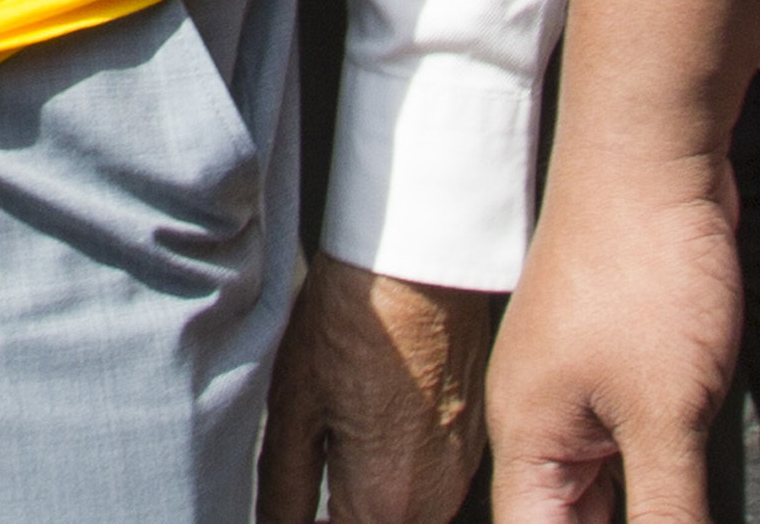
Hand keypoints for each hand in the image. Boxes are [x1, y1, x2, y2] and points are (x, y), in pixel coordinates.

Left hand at [263, 258, 497, 521]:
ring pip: (409, 520)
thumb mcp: (294, 408)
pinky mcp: (475, 444)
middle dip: (341, 516)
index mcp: (383, 502)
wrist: (421, 261)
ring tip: (338, 458)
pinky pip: (434, 490)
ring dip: (371, 505)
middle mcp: (433, 502)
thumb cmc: (353, 321)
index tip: (291, 511)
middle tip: (311, 477)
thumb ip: (284, 491)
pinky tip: (375, 437)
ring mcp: (461, 473)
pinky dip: (402, 482)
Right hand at [487, 152, 740, 521]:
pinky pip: (637, 442)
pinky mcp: (624, 358)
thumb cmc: (644, 269)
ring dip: (649, 510)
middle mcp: (546, 420)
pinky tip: (701, 485)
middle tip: (679, 518)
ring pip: (608, 488)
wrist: (652, 148)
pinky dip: (666, 475)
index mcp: (531, 442)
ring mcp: (583, 386)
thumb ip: (668, 511)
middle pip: (572, 522)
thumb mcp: (667, 414)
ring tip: (685, 508)